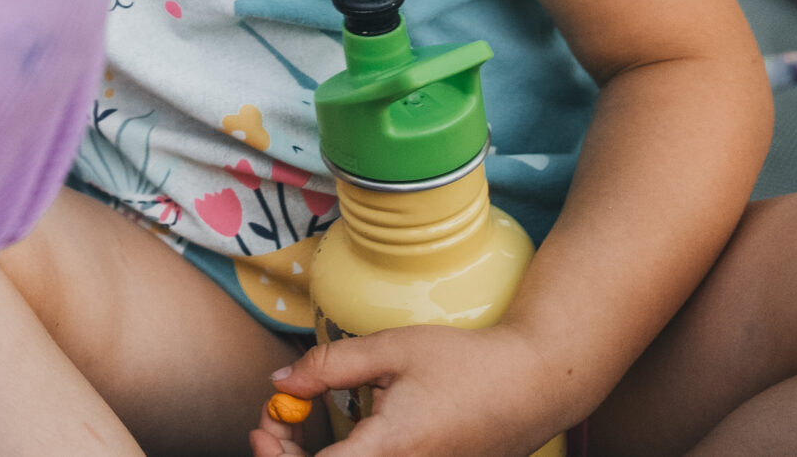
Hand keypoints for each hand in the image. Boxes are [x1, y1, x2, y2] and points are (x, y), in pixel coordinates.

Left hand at [262, 323, 579, 456]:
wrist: (531, 385)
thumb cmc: (467, 364)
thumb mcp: (392, 350)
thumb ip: (329, 365)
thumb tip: (281, 382)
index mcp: (390, 450)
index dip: (276, 453)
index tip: (264, 421)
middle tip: (272, 421)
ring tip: (295, 423)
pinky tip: (332, 438)